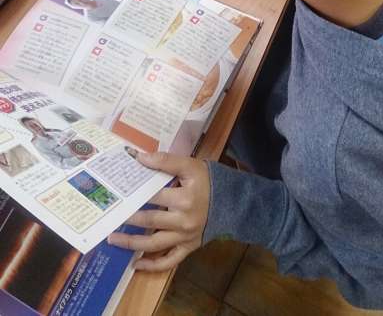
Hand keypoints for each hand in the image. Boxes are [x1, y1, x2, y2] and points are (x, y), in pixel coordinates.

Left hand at [108, 152, 210, 271]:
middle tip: (109, 217)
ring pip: (154, 244)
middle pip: (149, 221)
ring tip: (113, 240)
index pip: (152, 196)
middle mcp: (182, 221)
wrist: (232, 201)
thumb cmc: (208, 181)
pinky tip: (136, 264)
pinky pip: (168, 261)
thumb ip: (165, 161)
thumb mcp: (190, 166)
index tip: (116, 192)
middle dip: (127, 219)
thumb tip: (140, 158)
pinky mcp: (188, 248)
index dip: (134, 193)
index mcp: (183, 199)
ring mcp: (184, 238)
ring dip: (132, 243)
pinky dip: (152, 265)